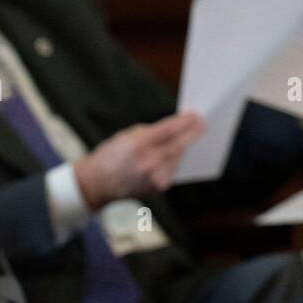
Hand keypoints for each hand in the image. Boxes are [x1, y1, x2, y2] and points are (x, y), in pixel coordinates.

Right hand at [74, 112, 205, 208]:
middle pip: (177, 145)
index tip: (195, 115)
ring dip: (187, 146)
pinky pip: (173, 169)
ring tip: (197, 134)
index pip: (168, 131)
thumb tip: (175, 128)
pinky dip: (178, 159)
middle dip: (191, 134)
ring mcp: (154, 177)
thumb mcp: (127, 135)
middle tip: (203, 124)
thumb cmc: (112, 154)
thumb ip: (152, 132)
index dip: (183, 122)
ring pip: (177, 157)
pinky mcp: (158, 187)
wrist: (99, 183)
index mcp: (137, 146)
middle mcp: (147, 163)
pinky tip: (185, 150)